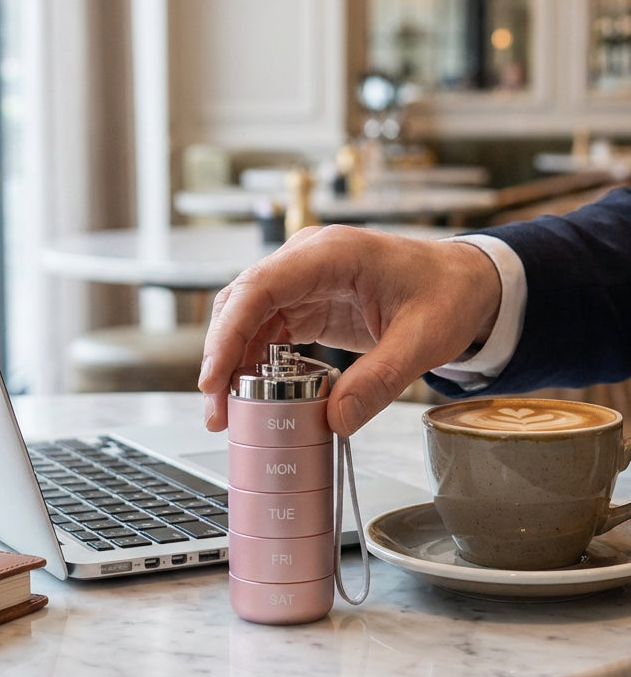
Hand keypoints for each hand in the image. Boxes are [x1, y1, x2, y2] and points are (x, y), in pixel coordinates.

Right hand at [198, 225, 500, 435]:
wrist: (462, 283)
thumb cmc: (447, 294)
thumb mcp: (423, 340)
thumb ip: (379, 380)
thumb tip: (334, 422)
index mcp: (331, 254)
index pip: (260, 288)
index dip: (228, 333)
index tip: (213, 378)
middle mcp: (306, 261)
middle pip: (241, 304)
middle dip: (221, 357)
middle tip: (217, 410)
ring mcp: (302, 281)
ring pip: (246, 319)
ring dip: (232, 364)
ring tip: (227, 412)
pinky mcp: (306, 303)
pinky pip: (265, 330)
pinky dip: (253, 363)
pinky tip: (252, 394)